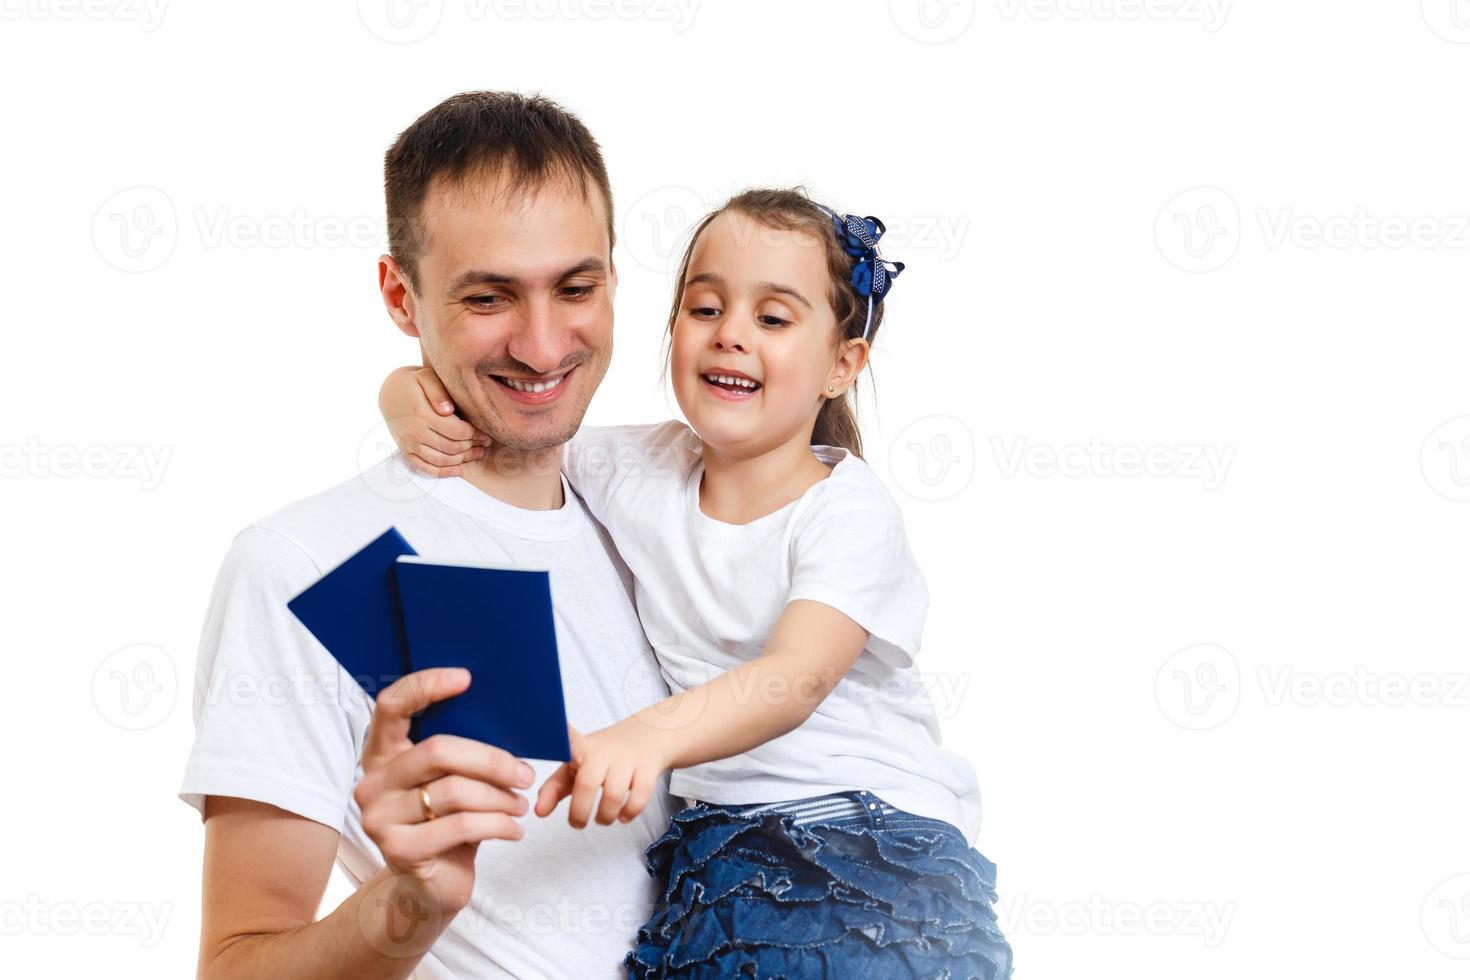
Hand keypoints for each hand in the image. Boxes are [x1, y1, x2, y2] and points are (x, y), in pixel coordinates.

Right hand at [353, 668, 534, 915]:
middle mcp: (372, 782)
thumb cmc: (447, 824)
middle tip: (524, 773)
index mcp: (381, 754)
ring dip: (501, 797)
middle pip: (438, 750)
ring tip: (520, 804)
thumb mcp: (450, 782)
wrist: (430, 887)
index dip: (425, 685)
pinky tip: (514, 830)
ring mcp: (379, 817)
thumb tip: (506, 716)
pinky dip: (499, 825)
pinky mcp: (398, 850)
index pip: (391, 705)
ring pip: (456, 791)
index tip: (467, 679)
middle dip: (491, 760)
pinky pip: (461, 825)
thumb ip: (460, 752)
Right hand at [379, 365, 489, 477]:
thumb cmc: (414, 383)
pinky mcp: (405, 451)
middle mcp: (414, 431)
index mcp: (422, 414)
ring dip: (461, 460)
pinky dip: (441, 472)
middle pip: (451, 447)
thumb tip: (448, 410)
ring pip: (440, 460)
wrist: (390, 392)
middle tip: (485, 445)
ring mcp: (409, 443)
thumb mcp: (425, 377)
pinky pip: (423, 467)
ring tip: (477, 454)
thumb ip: (438, 391)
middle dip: (472, 448)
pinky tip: (457, 471)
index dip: (475, 435)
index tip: (486, 434)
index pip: (456, 431)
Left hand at [534, 720, 669, 828]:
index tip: (552, 733)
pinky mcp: (649, 768)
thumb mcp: (577, 765)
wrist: (649, 735)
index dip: (559, 740)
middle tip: (577, 823)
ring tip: (602, 819)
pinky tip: (623, 815)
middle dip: (579, 812)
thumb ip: (554, 788)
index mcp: (582, 748)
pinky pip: (639, 798)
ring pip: (614, 795)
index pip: (568, 741)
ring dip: (605, 816)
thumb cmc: (605, 755)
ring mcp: (628, 759)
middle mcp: (604, 751)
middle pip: (587, 783)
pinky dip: (629, 813)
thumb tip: (538, 812)